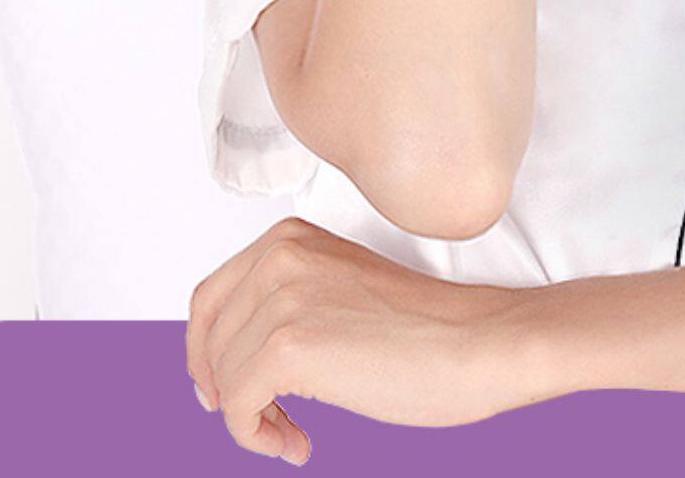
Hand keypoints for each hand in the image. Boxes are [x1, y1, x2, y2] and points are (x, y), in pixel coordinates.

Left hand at [186, 215, 553, 453]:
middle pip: (208, 339)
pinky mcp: (289, 346)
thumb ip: (289, 301)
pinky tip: (299, 444)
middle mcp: (280, 257)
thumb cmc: (426, 329)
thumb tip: (229, 361)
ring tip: (293, 434)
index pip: (210, 298)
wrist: (478, 344)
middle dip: (226, 390)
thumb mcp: (340, 290)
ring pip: (223, 378)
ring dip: (251, 420)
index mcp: (291, 238)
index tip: (222, 389)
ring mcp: (283, 298)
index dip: (206, 353)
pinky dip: (257, 437)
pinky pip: (238, 409)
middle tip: (261, 421)